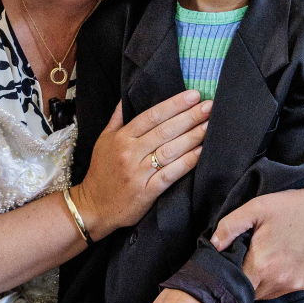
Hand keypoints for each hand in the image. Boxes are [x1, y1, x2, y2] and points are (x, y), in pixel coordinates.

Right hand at [72, 92, 210, 239]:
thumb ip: (117, 119)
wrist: (93, 207)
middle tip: (210, 106)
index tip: (193, 95)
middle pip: (164, 130)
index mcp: (121, 138)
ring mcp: (138, 173)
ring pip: (170, 150)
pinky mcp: (147, 192)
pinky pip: (171, 174)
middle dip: (189, 117)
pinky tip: (201, 152)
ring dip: (193, 136)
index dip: (174, 104)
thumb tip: (126, 98)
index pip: (151, 116)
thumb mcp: (104, 141)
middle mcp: (130, 153)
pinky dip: (187, 162)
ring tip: (210, 125)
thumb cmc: (101, 173)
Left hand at [210, 186, 303, 299]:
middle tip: (240, 260)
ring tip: (258, 260)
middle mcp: (277, 280)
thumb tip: (212, 245)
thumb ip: (229, 226)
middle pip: (247, 292)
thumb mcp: (256, 208)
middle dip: (240, 280)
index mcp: (262, 265)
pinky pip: (279, 290)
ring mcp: (292, 284)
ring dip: (256, 282)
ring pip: (263, 294)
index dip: (226, 276)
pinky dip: (273, 282)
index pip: (233, 284)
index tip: (224, 265)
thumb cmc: (292, 207)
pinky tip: (275, 263)